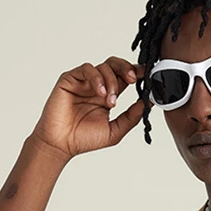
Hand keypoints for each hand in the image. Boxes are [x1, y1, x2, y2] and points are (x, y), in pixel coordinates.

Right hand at [30, 57, 152, 161]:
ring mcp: (84, 81)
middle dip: (128, 68)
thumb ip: (131, 117)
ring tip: (110, 101)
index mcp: (109, 95)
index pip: (125, 77)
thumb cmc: (84, 139)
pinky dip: (97, 79)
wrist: (61, 145)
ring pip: (104, 66)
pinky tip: (100, 94)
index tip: (148, 76)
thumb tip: (149, 103)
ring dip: (112, 81)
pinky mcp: (70, 79)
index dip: (137, 74)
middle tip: (134, 79)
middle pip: (116, 65)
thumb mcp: (115, 130)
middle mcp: (97, 85)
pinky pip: (87, 69)